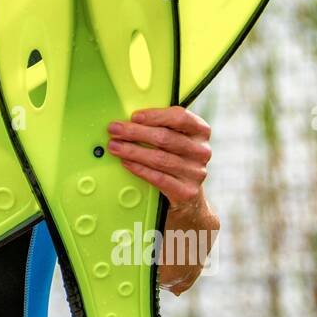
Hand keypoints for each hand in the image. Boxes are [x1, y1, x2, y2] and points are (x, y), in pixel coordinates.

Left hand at [106, 106, 217, 295]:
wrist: (189, 200)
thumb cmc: (174, 161)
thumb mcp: (174, 142)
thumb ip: (160, 127)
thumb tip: (127, 118)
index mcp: (201, 132)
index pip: (180, 117)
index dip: (155, 115)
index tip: (134, 116)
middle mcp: (202, 152)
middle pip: (165, 138)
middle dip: (135, 132)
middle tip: (114, 130)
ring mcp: (196, 173)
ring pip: (160, 158)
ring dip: (133, 150)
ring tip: (114, 146)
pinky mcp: (187, 192)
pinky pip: (159, 178)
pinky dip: (139, 169)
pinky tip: (125, 163)